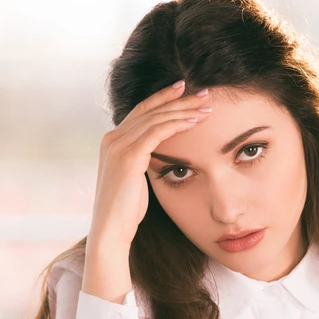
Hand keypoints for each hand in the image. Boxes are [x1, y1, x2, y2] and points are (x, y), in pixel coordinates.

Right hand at [88, 80, 211, 250]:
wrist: (111, 229)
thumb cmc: (127, 209)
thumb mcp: (136, 178)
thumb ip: (144, 160)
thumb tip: (162, 154)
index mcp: (113, 140)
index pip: (142, 110)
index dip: (163, 98)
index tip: (184, 90)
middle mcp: (112, 138)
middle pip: (150, 109)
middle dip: (178, 99)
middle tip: (204, 92)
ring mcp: (117, 145)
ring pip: (155, 118)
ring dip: (183, 110)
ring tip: (206, 106)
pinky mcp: (127, 157)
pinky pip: (156, 133)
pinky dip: (176, 124)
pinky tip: (194, 121)